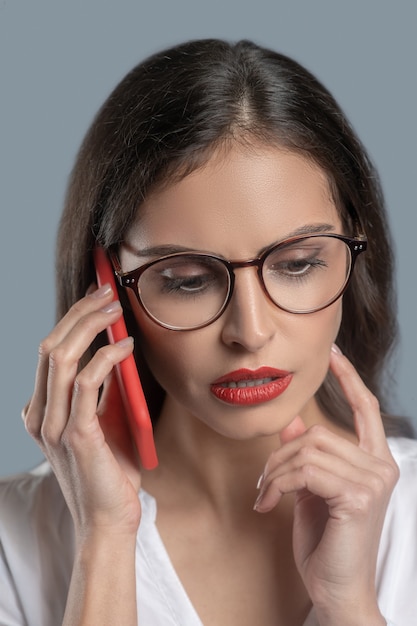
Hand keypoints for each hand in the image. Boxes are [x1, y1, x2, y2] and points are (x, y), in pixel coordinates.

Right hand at [23, 284, 141, 537]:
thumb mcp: (103, 422)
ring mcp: (53, 425)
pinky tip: (126, 346)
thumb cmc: (109, 471)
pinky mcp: (75, 435)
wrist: (108, 519)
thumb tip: (116, 350)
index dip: (71, 318)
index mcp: (43, 410)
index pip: (50, 350)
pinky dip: (106, 357)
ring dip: (90, 325)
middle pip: (52, 346)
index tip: (96, 295)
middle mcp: (40, 414)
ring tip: (116, 307)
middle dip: (79, 312)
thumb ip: (101, 391)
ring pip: (62, 357)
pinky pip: (86, 383)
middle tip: (106, 290)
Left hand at [254, 346, 398, 622]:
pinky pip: (304, 471)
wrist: (336, 589)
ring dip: (275, 472)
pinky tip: (270, 505)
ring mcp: (373, 481)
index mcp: (375, 462)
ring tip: (266, 495)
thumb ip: (307, 456)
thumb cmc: (326, 542)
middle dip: (280, 456)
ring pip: (306, 450)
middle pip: (316, 433)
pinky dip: (278, 485)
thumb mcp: (312, 491)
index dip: (349, 378)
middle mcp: (381, 467)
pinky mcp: (357, 496)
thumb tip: (292, 424)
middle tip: (264, 484)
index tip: (333, 353)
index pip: (366, 409)